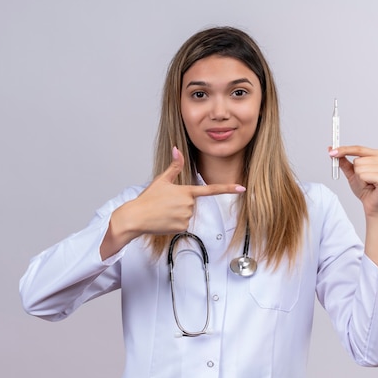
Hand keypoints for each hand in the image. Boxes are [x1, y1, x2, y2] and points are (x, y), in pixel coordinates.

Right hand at [125, 147, 245, 234]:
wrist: (136, 217)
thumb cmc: (147, 198)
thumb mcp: (162, 180)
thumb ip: (174, 166)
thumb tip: (177, 149)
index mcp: (186, 191)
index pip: (211, 189)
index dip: (228, 188)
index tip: (241, 188)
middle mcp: (189, 204)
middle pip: (191, 203)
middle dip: (180, 203)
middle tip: (164, 204)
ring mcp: (186, 216)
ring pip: (187, 214)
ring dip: (176, 213)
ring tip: (163, 212)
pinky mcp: (182, 228)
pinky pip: (182, 225)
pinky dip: (174, 223)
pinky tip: (164, 221)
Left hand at [329, 146, 377, 217]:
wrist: (371, 204)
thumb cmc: (364, 188)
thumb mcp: (351, 172)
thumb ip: (343, 161)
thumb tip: (331, 149)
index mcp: (377, 154)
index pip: (358, 148)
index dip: (344, 150)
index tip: (331, 152)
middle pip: (357, 160)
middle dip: (355, 172)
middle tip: (363, 180)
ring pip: (359, 169)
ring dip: (359, 178)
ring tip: (367, 183)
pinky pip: (364, 176)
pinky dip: (363, 182)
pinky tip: (370, 186)